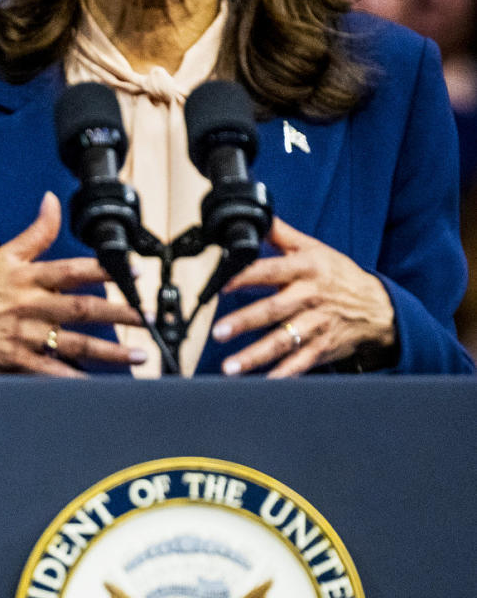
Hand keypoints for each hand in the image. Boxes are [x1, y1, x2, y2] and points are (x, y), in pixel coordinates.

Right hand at [0, 192, 145, 374]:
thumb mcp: (1, 257)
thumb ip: (35, 233)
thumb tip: (52, 200)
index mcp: (28, 279)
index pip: (73, 271)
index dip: (106, 271)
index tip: (134, 273)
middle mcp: (29, 307)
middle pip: (84, 309)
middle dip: (121, 314)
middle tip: (148, 317)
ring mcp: (25, 337)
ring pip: (76, 344)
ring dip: (111, 351)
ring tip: (138, 355)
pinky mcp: (17, 363)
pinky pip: (53, 372)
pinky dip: (75, 379)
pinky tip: (99, 384)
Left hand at [211, 218, 396, 376]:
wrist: (378, 307)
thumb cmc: (339, 276)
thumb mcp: (314, 249)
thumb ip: (281, 235)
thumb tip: (257, 216)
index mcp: (306, 270)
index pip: (271, 271)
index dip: (245, 277)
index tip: (222, 285)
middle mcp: (310, 297)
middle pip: (274, 310)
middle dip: (245, 322)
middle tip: (219, 332)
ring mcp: (317, 325)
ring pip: (283, 341)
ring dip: (255, 355)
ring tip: (230, 367)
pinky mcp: (322, 347)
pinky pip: (300, 363)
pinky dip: (283, 375)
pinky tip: (263, 382)